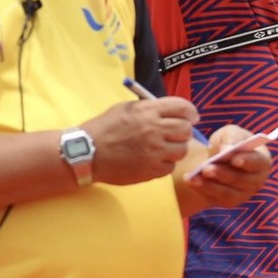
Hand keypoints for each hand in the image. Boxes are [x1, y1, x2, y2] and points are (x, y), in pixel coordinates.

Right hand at [82, 96, 196, 184]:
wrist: (86, 153)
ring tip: (162, 148)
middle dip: (183, 131)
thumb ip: (149, 108)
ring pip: (182, 149)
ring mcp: (154, 152)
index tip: (191, 117)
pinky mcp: (151, 170)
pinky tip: (152, 160)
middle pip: (186, 129)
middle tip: (175, 134)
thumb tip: (171, 111)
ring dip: (175, 148)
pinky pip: (170, 166)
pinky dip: (165, 164)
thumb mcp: (125, 108)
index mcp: (148, 111)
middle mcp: (154, 130)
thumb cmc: (104, 128)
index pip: (183, 107)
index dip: (190, 112)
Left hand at [177, 124, 273, 211]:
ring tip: (194, 176)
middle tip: (207, 168)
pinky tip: (191, 181)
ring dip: (210, 184)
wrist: (217, 158)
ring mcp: (244, 193)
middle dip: (223, 174)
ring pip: (228, 192)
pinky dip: (202, 189)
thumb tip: (227, 149)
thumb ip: (232, 137)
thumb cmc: (228, 142)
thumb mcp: (230, 133)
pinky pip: (216, 197)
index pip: (258, 162)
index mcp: (261, 160)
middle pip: (241, 179)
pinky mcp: (230, 201)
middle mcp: (256, 180)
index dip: (247, 161)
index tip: (234, 159)